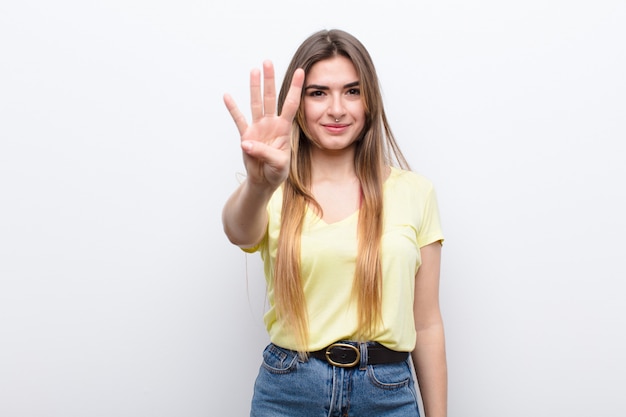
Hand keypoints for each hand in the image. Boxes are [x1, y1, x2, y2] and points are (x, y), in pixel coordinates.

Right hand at [224, 61, 303, 188]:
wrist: (264, 181)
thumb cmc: (276, 171)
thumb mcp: (278, 164)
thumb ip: (265, 153)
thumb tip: (246, 143)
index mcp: (283, 128)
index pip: (291, 104)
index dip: (295, 88)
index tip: (301, 72)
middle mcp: (271, 124)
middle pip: (271, 98)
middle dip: (269, 80)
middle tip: (267, 62)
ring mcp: (257, 128)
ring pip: (256, 103)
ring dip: (254, 87)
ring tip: (253, 70)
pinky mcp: (246, 136)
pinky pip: (238, 120)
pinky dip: (233, 108)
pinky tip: (227, 96)